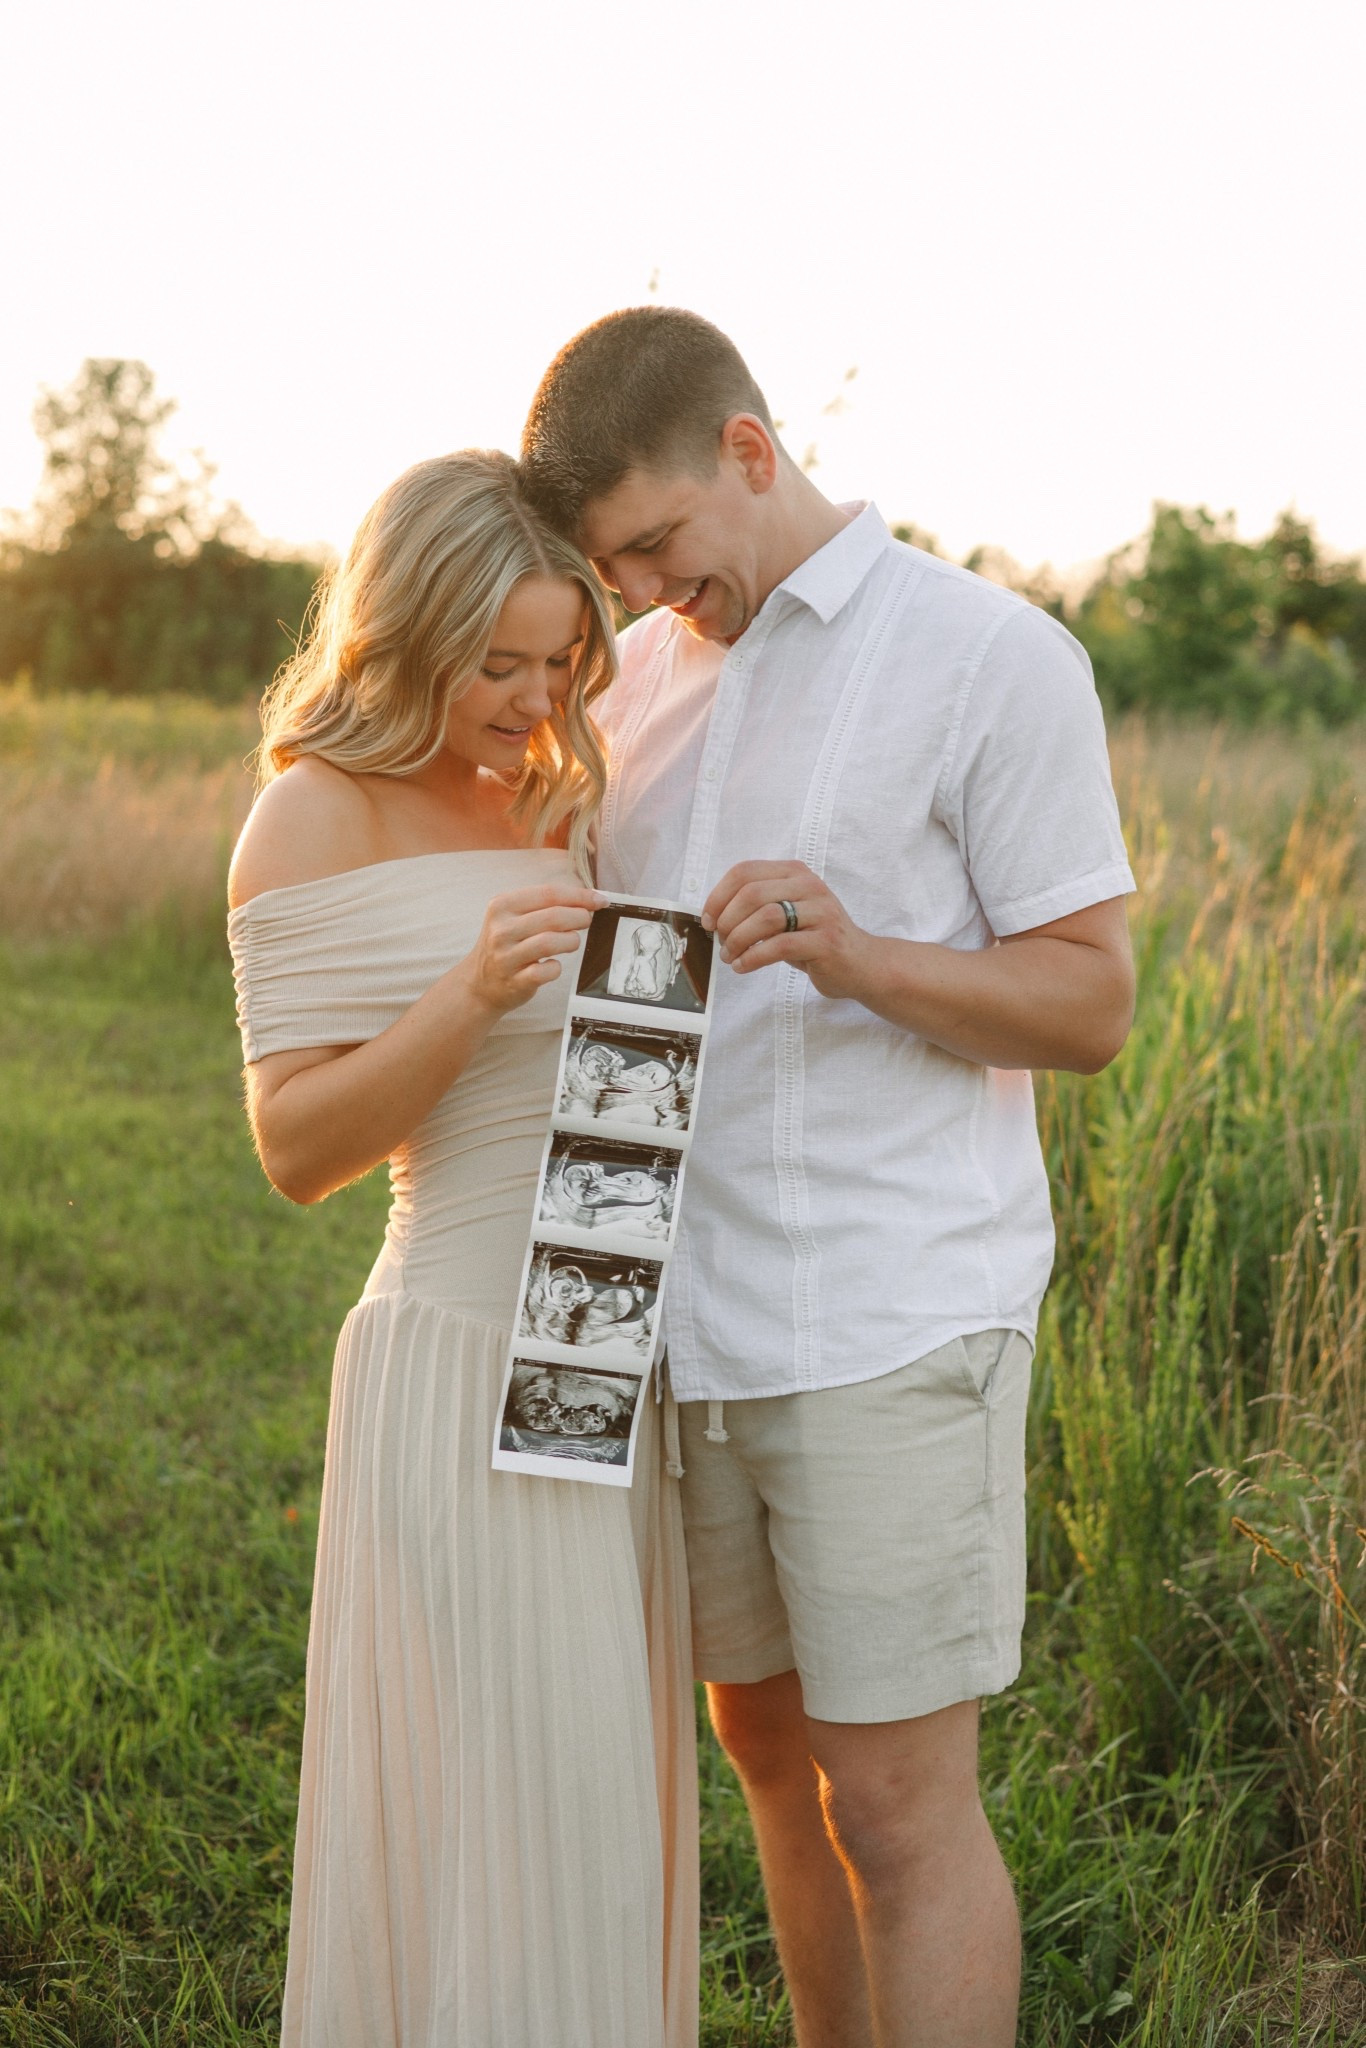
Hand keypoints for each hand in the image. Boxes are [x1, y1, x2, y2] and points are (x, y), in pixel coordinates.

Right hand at [458, 883, 601, 1013]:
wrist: (479, 984)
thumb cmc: (506, 946)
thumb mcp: (513, 917)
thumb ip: (544, 905)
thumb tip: (588, 899)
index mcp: (502, 905)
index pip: (549, 893)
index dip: (579, 895)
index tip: (599, 900)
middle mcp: (501, 929)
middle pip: (553, 916)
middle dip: (580, 917)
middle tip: (586, 921)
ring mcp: (506, 957)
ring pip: (550, 942)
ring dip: (571, 941)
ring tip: (572, 942)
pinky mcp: (515, 981)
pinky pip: (546, 971)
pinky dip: (556, 968)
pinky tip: (553, 965)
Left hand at [702, 861, 874, 1000]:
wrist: (860, 963)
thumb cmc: (814, 939)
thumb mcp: (786, 913)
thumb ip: (757, 906)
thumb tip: (712, 916)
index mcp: (795, 872)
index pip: (745, 871)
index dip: (718, 896)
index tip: (707, 920)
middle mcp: (809, 886)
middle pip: (752, 893)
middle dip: (726, 921)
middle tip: (720, 942)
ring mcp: (821, 912)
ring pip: (765, 918)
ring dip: (738, 940)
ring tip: (730, 956)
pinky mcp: (826, 940)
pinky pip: (780, 946)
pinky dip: (753, 958)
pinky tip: (743, 966)